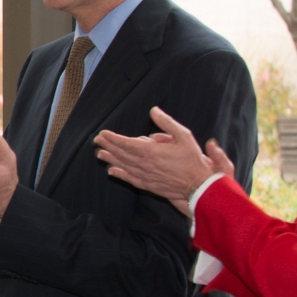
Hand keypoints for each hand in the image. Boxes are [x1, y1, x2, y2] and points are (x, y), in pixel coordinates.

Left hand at [94, 107, 234, 215]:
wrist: (199, 185)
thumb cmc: (193, 159)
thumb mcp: (184, 136)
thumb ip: (167, 123)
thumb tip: (153, 111)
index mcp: (152, 152)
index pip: (127, 143)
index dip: (113, 138)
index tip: (102, 133)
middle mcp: (146, 164)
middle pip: (122, 154)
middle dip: (108, 146)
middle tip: (96, 140)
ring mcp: (146, 176)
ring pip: (124, 166)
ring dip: (111, 159)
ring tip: (99, 153)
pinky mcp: (149, 185)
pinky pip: (131, 179)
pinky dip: (120, 175)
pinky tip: (111, 171)